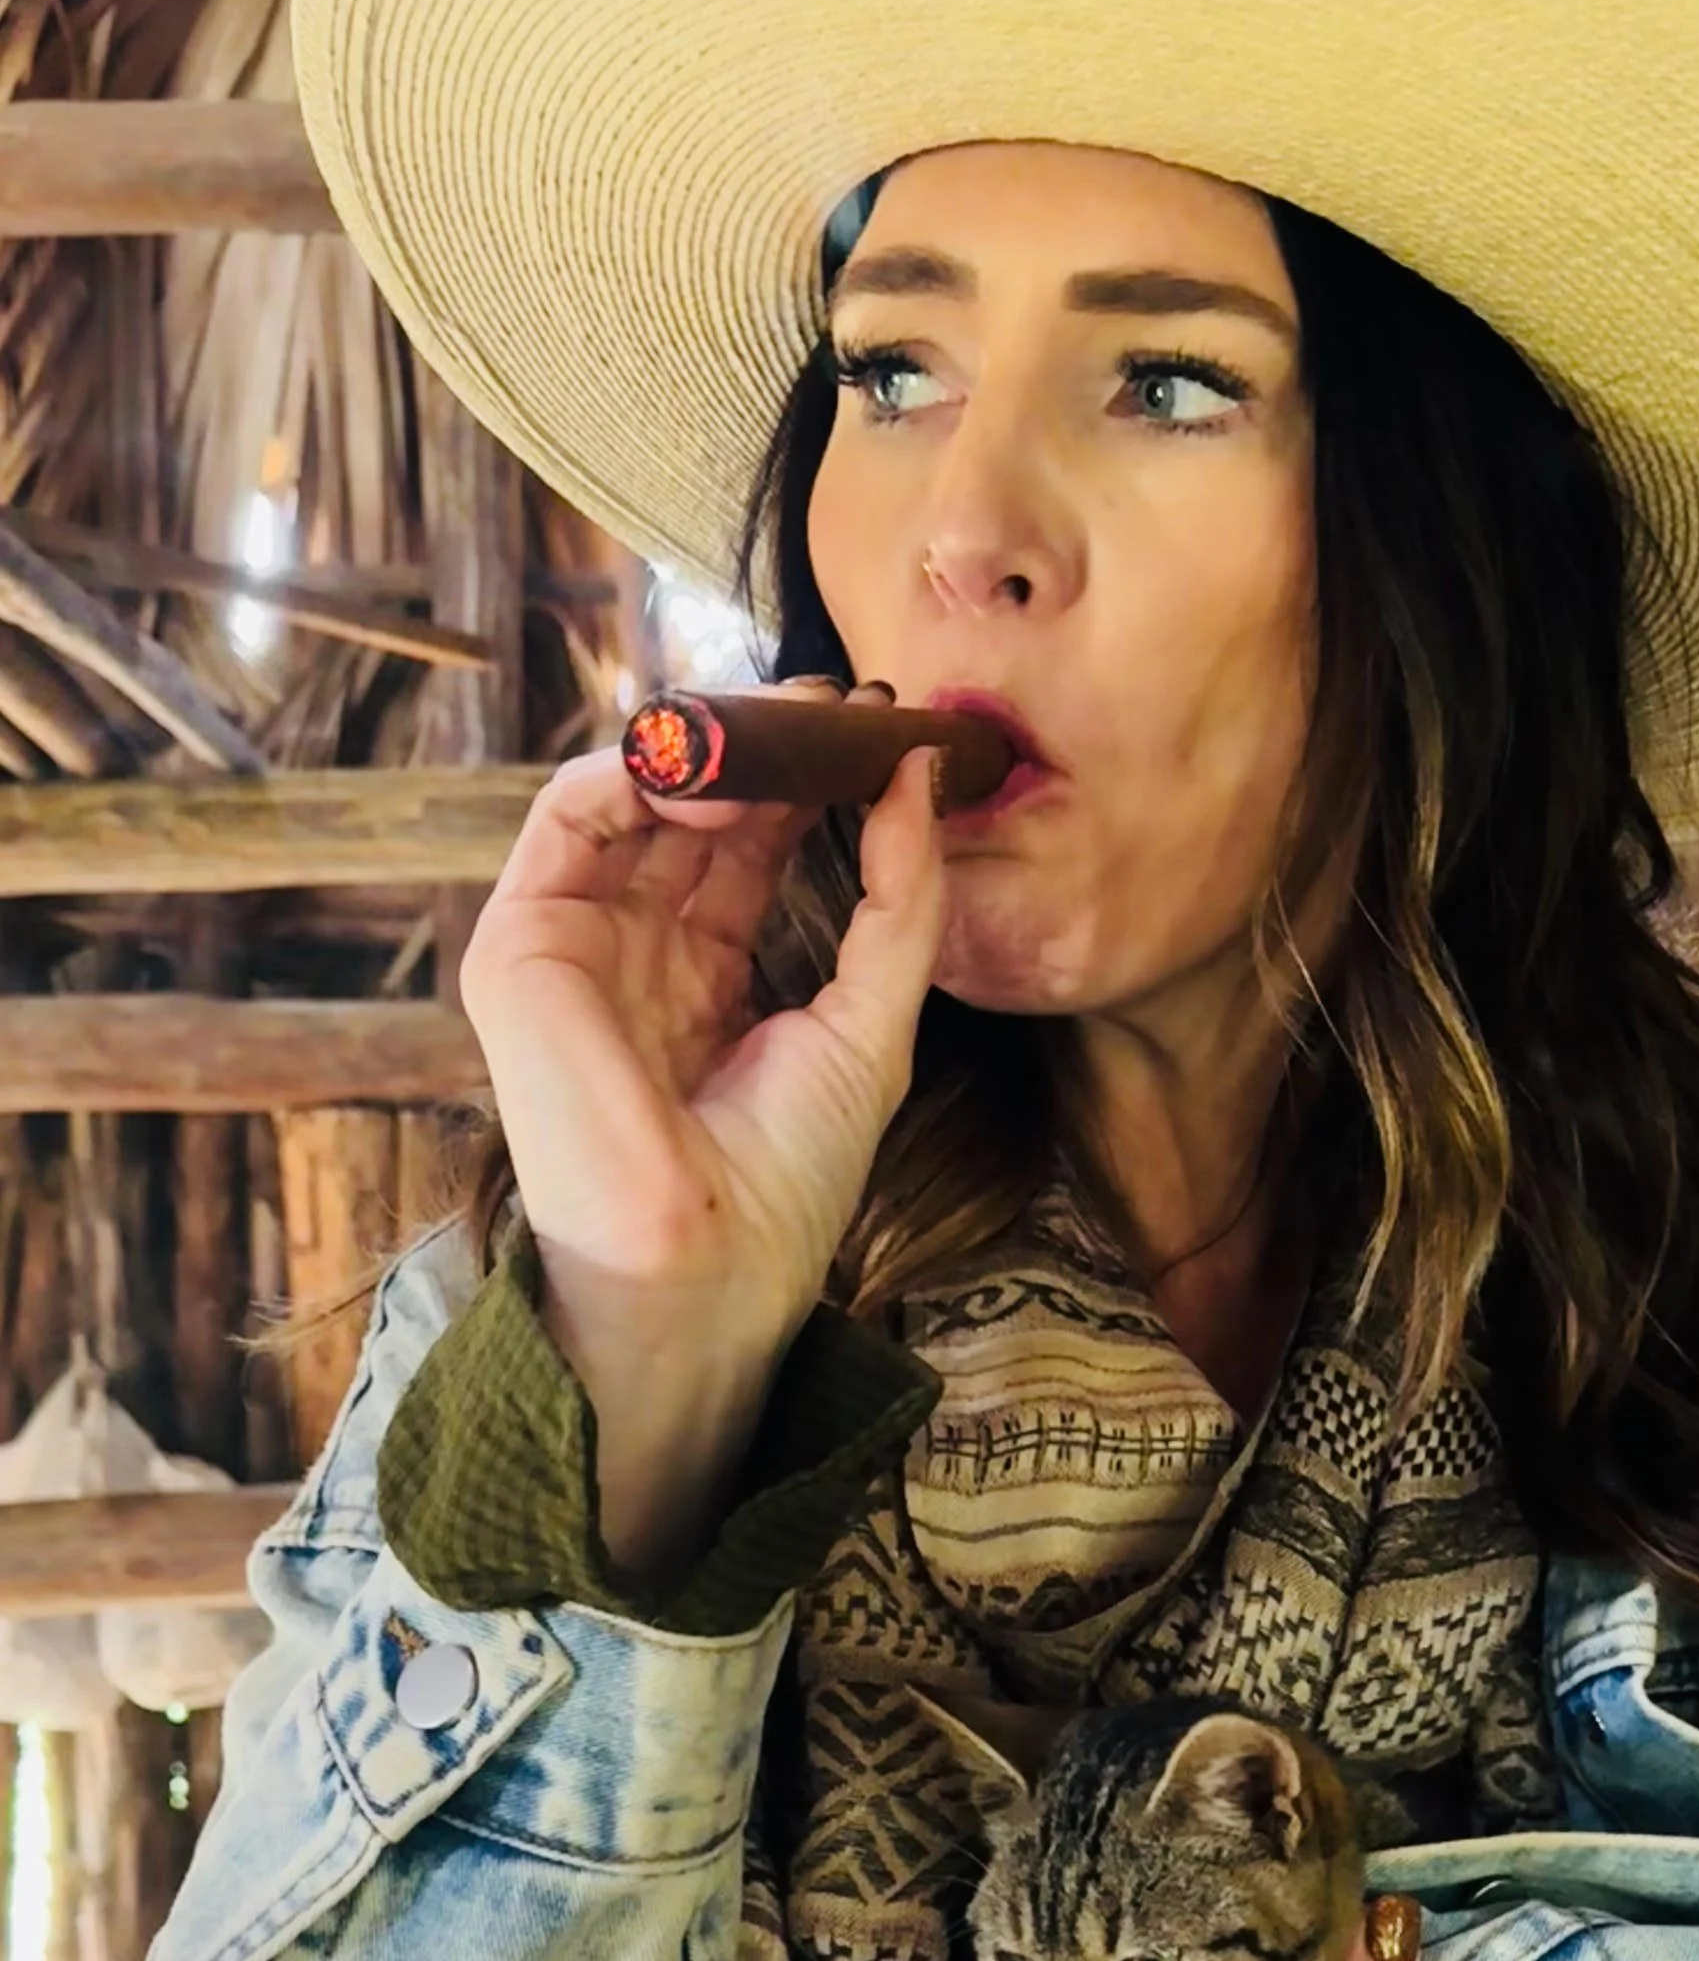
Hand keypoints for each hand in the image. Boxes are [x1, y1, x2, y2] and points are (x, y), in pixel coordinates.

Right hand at [456, 675, 945, 1356]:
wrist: (708, 1262)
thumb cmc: (786, 1177)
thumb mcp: (873, 1019)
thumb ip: (899, 899)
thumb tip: (916, 771)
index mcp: (706, 979)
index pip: (748, 845)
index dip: (804, 780)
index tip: (868, 726)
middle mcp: (634, 954)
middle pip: (691, 808)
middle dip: (760, 742)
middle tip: (827, 698)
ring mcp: (574, 946)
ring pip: (628, 796)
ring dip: (704, 742)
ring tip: (781, 724)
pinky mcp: (520, 947)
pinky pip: (567, 817)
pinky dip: (634, 769)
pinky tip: (715, 769)